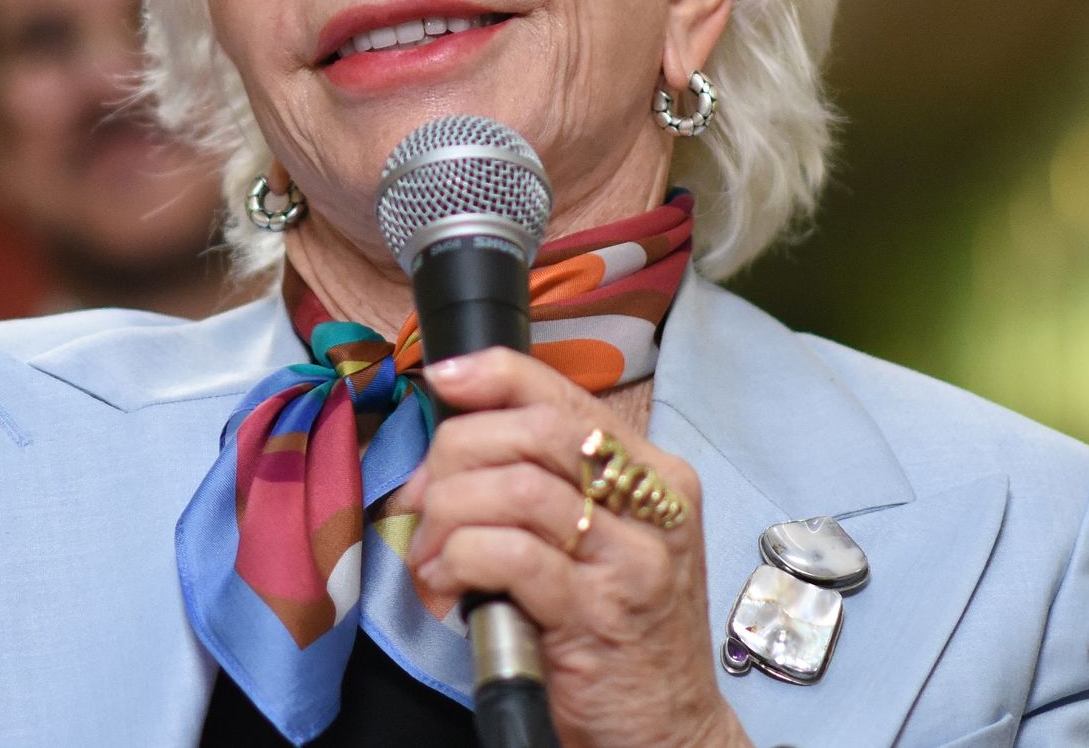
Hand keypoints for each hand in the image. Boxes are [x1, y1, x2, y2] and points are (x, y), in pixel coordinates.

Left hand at [398, 349, 750, 747]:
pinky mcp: (599, 613)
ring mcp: (633, 560)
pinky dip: (459, 559)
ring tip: (431, 555)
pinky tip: (446, 585)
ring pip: (517, 489)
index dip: (495, 376)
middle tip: (421, 501)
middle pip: (533, 432)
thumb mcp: (596, 539)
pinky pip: (509, 554)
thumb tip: (448, 443)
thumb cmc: (615, 627)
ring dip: (449, 514)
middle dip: (454, 455)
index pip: (566, 395)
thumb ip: (545, 482)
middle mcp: (655, 506)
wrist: (666, 729)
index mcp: (655, 473)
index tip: (442, 381)